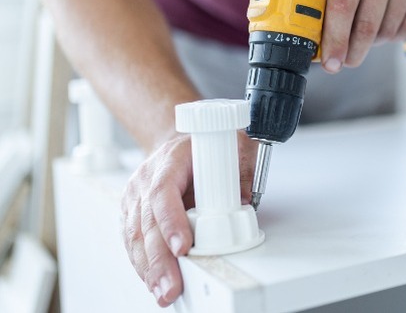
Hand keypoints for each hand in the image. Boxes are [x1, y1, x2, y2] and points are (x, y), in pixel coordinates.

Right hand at [121, 132, 257, 306]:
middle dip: (159, 259)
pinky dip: (144, 264)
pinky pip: (133, 242)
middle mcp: (147, 179)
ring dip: (150, 268)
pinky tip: (153, 281)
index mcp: (170, 160)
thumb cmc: (203, 148)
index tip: (182, 246)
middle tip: (172, 284)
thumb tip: (242, 201)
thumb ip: (240, 173)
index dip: (171, 221)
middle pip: (147, 223)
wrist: (180, 144)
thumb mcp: (231, 147)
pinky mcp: (132, 214)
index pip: (163, 192)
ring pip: (136, 237)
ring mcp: (136, 197)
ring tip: (165, 291)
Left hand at [319, 0, 405, 72]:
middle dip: (353, 51)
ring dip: (372, 42)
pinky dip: (392, 35)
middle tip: (344, 63)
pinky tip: (384, 28)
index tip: (330, 61)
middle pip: (367, 24)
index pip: (343, 4)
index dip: (335, 38)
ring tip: (363, 38)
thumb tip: (306, 22)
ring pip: (388, 30)